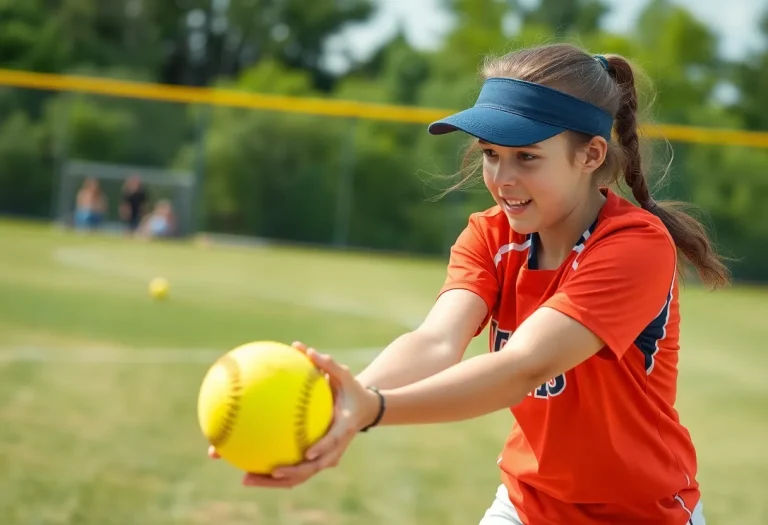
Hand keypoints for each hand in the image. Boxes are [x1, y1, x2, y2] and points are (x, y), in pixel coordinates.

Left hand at [207, 341, 381, 488]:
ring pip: (298, 476)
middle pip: (311, 469)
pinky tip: (246, 466)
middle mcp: (333, 450)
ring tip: (245, 479)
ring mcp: (323, 459)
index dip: (321, 450)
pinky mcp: (313, 461)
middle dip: (289, 474)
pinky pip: (291, 469)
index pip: (333, 442)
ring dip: (272, 481)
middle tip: (269, 471)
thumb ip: (327, 365)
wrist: (362, 410)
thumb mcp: (345, 375)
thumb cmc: (351, 390)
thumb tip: (305, 349)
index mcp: (343, 430)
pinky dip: (271, 472)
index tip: (306, 455)